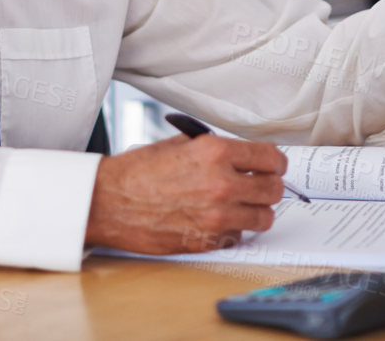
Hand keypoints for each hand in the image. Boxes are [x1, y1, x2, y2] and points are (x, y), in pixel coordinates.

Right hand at [85, 134, 285, 254]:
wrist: (109, 202)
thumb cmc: (136, 172)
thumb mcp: (178, 144)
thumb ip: (213, 149)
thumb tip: (240, 156)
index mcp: (214, 153)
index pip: (270, 158)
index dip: (275, 163)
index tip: (273, 166)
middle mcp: (221, 184)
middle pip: (274, 189)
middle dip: (268, 186)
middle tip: (258, 186)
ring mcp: (216, 216)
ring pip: (264, 217)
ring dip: (255, 211)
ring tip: (240, 206)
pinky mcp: (207, 240)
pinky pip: (239, 236)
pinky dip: (234, 229)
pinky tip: (217, 220)